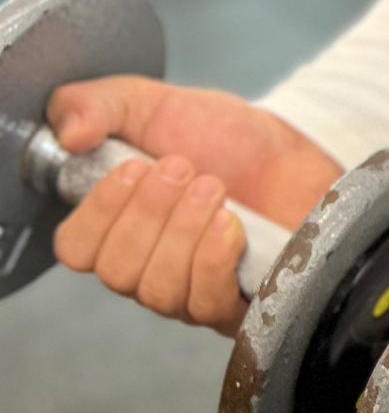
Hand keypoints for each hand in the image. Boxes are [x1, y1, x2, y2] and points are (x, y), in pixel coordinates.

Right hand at [48, 77, 340, 335]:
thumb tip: (68, 135)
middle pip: (117, 273)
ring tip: (213, 186)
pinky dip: (212, 258)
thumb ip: (98, 105)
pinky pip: (206, 303)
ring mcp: (192, 295)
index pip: (77, 250)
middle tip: (182, 167)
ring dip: (182, 231)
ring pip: (159, 290)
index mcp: (118, 228)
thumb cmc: (224, 137)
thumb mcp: (153, 104)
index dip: (97, 213)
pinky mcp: (238, 308)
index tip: (134, 167)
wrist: (297, 155)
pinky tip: (230, 224)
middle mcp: (148, 269)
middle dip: (148, 214)